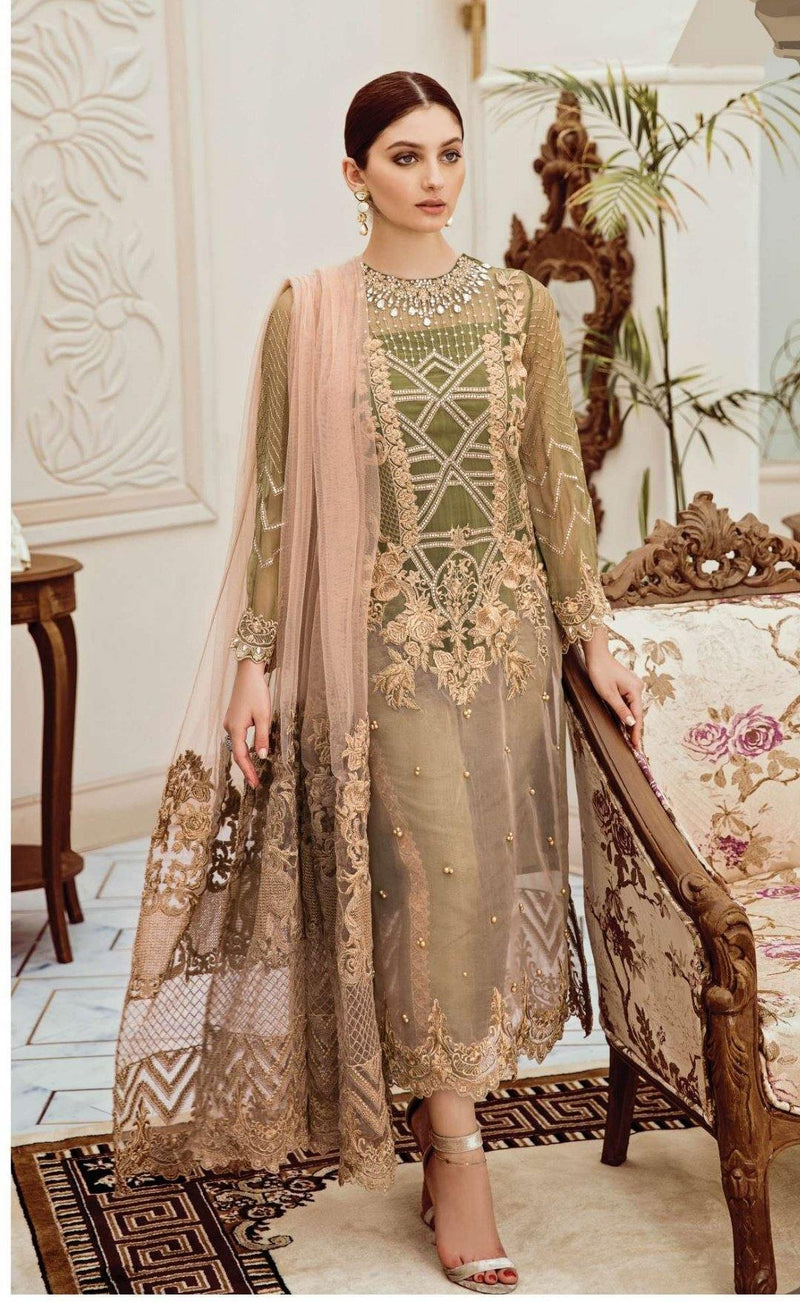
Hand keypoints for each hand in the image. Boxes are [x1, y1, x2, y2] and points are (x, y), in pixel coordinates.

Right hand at [222, 659, 271, 788]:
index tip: (255, 784)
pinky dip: (243, 748)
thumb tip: (262, 757)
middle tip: (255, 782)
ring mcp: (230, 722)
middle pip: (237, 753)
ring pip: (236, 745)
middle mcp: (229, 727)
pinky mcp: (233, 717)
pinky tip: (251, 752)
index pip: (241, 756)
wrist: (248, 673)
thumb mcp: (264, 716)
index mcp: (235, 728)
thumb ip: (262, 738)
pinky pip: (237, 737)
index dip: (248, 771)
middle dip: (246, 768)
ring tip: (254, 771)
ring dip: (244, 759)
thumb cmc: (256, 692)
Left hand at [583, 640, 643, 750]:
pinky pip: (630, 703)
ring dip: (631, 722)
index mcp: (636, 690)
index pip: (637, 716)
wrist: (597, 655)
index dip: (636, 733)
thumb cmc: (600, 672)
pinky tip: (626, 723)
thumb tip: (631, 724)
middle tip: (634, 748)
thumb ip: (620, 710)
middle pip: (637, 713)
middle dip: (634, 730)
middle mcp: (638, 688)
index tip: (636, 747)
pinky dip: (627, 713)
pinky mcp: (628, 686)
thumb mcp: (608, 694)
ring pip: (633, 708)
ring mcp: (634, 686)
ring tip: (630, 740)